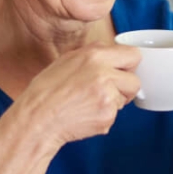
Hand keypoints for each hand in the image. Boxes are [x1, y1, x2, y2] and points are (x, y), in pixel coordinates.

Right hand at [11, 43, 141, 147]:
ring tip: (89, 103)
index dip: (129, 65)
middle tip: (109, 91)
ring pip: (125, 99)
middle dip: (125, 87)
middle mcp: (104, 74)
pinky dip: (104, 116)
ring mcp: (107, 96)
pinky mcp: (107, 115)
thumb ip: (94, 54)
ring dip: (114, 102)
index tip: (122, 72)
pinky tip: (86, 114)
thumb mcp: (68, 59)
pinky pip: (115, 115)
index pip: (134, 55)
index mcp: (95, 55)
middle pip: (136, 80)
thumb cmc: (48, 90)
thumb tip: (115, 54)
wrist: (37, 119)